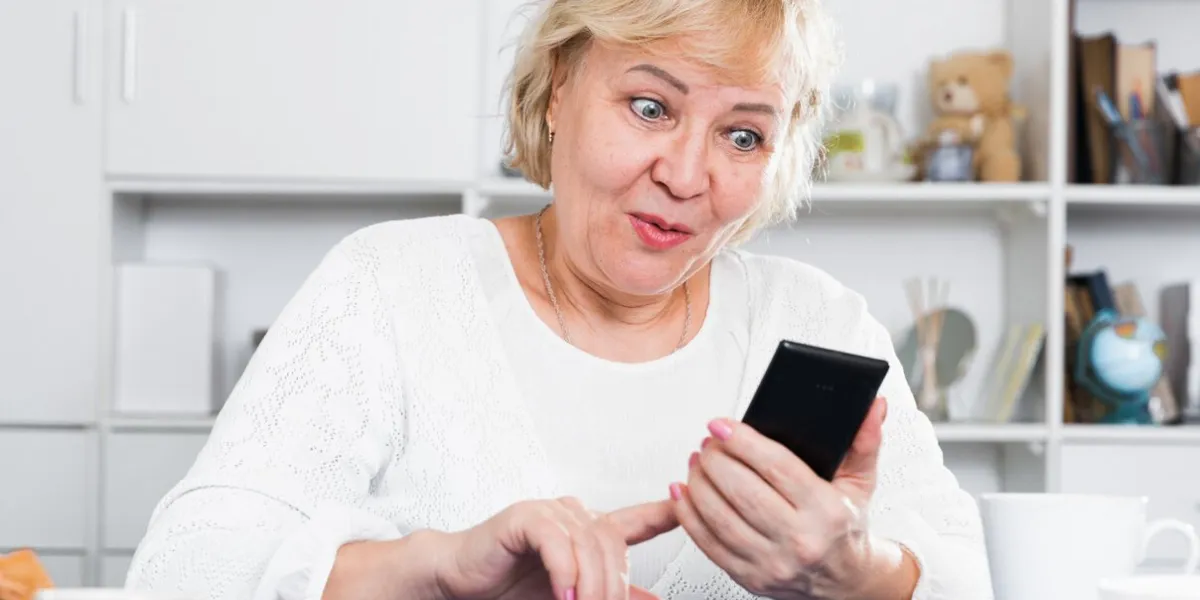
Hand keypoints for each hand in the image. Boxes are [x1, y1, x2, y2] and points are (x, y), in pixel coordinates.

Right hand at [433, 496, 679, 599]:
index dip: (666, 513)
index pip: (636, 519)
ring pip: (590, 545)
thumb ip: (611, 594)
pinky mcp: (524, 517)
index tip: (690, 507)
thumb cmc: (511, 587)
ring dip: (592, 586)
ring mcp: (549, 512)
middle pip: (615, 545)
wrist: (460, 582)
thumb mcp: (572, 596)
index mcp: (588, 528)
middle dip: (614, 587)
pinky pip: (557, 542)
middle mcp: (573, 514)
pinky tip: (563, 594)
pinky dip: (564, 572)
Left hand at [670, 396, 913, 599]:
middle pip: (743, 492)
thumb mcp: (860, 482)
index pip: (778, 468)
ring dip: (699, 484)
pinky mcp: (749, 578)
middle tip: (707, 443)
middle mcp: (800, 541)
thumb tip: (873, 405)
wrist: (845, 582)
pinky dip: (688, 515)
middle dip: (716, 460)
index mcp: (827, 512)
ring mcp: (773, 563)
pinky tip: (683, 492)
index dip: (743, 442)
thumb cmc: (845, 526)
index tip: (721, 425)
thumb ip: (865, 441)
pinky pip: (708, 544)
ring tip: (696, 462)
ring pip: (720, 518)